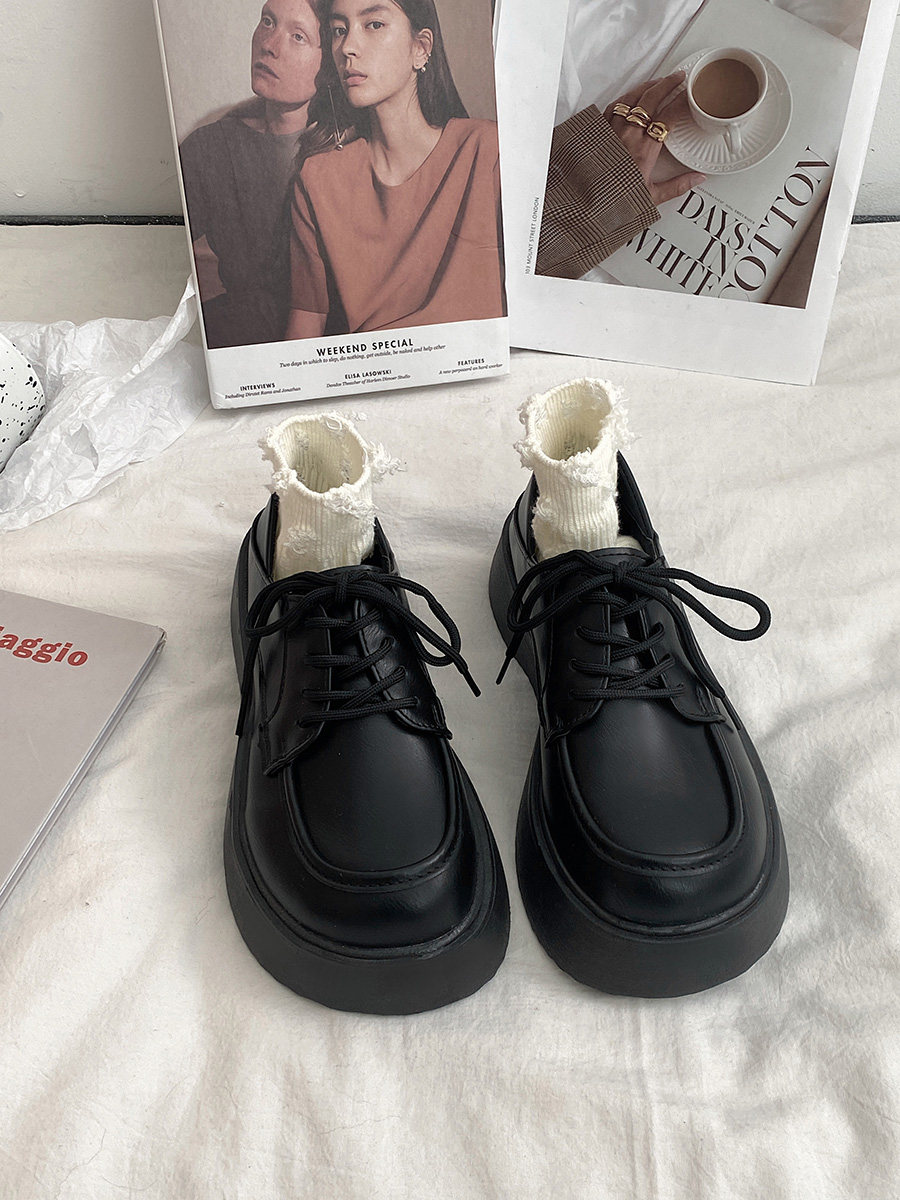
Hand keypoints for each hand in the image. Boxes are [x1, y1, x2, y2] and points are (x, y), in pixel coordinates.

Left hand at [604, 71, 704, 205]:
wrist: (586, 203)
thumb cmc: (614, 202)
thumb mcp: (651, 197)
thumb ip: (676, 186)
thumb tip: (697, 179)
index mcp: (645, 150)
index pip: (668, 116)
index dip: (681, 101)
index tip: (689, 95)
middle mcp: (628, 136)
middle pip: (650, 99)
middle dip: (667, 84)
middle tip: (678, 77)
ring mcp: (612, 131)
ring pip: (631, 99)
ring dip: (646, 87)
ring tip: (657, 81)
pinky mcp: (600, 132)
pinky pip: (613, 107)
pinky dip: (625, 98)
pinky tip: (631, 97)